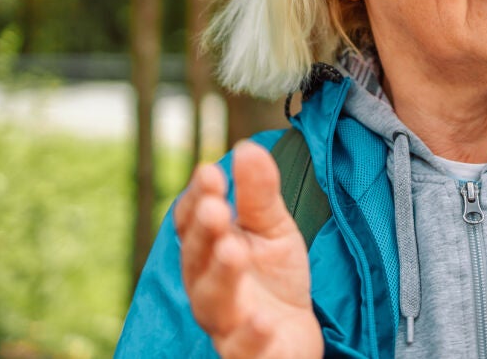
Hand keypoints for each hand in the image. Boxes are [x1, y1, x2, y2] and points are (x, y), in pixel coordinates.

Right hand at [175, 141, 322, 357]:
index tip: (210, 172)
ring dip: (221, 276)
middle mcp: (207, 286)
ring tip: (233, 251)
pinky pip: (242, 348)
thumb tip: (248, 147)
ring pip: (212, 302)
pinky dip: (251, 335)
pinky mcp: (248, 353)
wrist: (294, 335)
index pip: (191, 223)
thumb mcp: (274, 229)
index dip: (196, 198)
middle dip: (204, 233)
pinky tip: (262, 320)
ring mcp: (226, 322)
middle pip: (196, 260)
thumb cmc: (275, 278)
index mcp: (209, 250)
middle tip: (215, 208)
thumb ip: (260, 194)